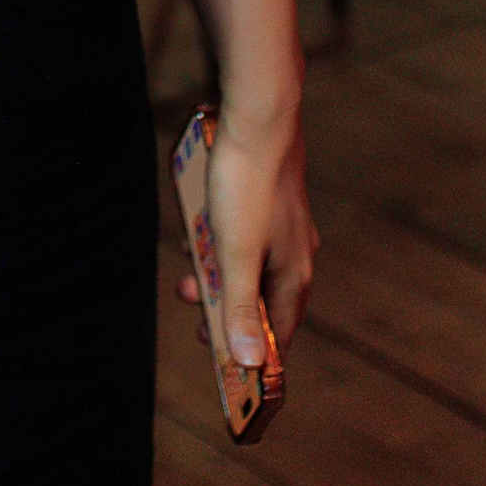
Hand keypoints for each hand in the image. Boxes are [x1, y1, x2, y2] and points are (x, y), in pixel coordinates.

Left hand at [175, 108, 316, 379]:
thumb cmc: (247, 185)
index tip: (225, 370)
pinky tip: (199, 227)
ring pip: (247, 266)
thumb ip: (238, 308)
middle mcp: (296, 256)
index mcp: (294, 276)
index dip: (252, 356)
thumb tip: (250, 363)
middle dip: (221, 306)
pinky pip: (243, 237)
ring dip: (215, 271)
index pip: (278, 336)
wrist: (257, 116)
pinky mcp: (269, 204)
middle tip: (189, 300)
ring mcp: (284, 228)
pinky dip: (219, 241)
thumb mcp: (234, 254)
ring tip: (189, 260)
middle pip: (259, 300)